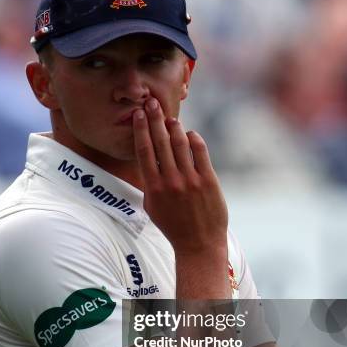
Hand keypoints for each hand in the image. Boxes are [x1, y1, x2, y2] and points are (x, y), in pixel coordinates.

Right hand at [133, 98, 227, 255]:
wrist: (198, 244)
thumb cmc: (173, 226)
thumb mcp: (152, 207)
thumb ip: (149, 184)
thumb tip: (147, 161)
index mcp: (153, 188)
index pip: (144, 151)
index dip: (141, 129)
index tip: (139, 114)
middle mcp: (170, 181)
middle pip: (161, 142)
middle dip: (155, 120)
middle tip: (151, 103)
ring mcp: (190, 180)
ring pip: (180, 144)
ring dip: (174, 127)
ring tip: (169, 118)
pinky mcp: (208, 181)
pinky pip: (201, 153)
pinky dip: (195, 139)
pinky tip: (190, 133)